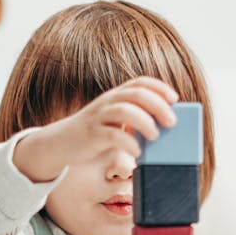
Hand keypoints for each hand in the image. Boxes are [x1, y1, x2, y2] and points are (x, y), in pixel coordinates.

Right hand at [12, 77, 177, 182]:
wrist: (60, 143)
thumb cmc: (94, 135)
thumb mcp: (113, 122)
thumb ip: (133, 122)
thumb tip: (162, 129)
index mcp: (115, 97)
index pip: (139, 83)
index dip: (159, 88)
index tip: (175, 99)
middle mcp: (107, 103)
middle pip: (136, 95)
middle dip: (157, 106)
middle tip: (171, 122)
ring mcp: (98, 118)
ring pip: (124, 110)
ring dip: (145, 122)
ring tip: (155, 136)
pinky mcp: (92, 135)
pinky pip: (112, 135)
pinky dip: (129, 142)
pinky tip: (137, 152)